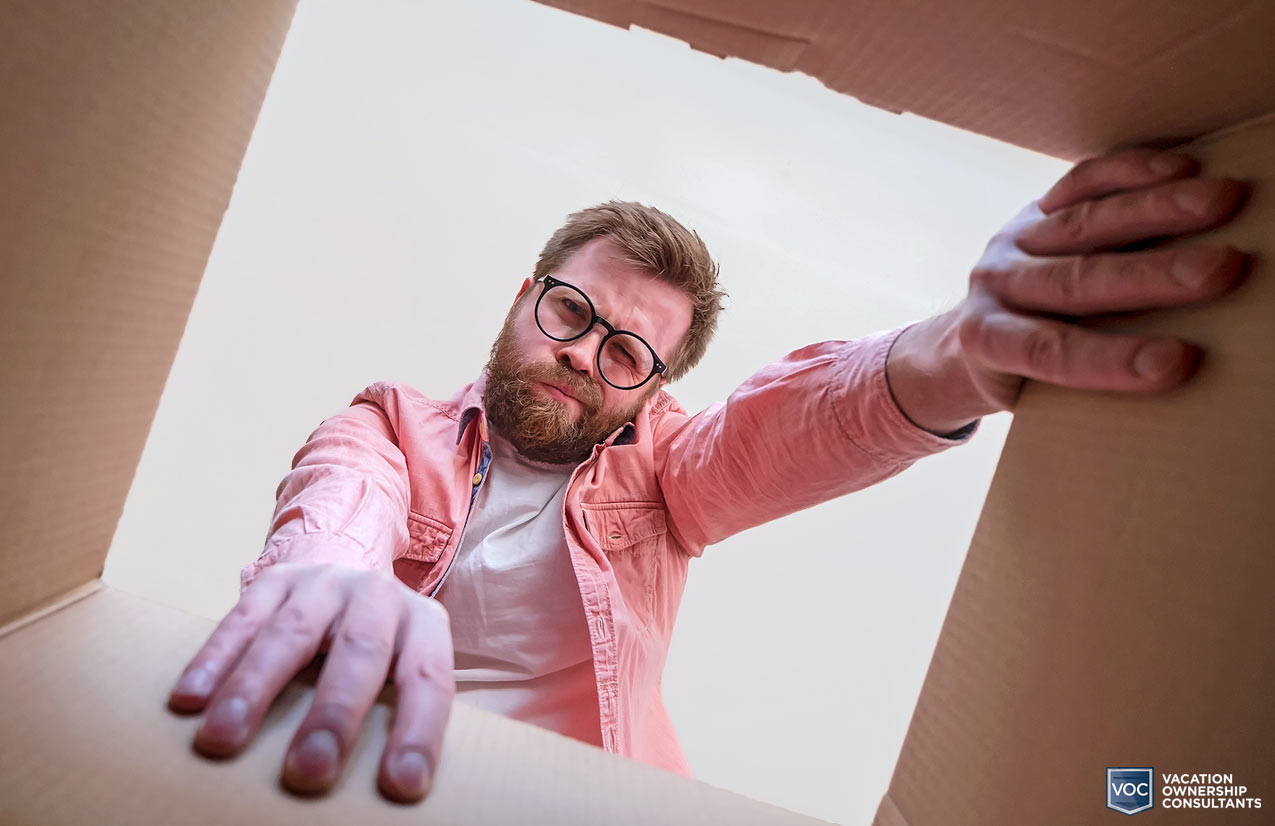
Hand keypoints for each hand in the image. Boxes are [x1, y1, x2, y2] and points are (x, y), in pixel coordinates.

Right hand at [168, 562, 453, 801]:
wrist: (346, 587)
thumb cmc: (380, 656)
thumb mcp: (400, 677)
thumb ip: (394, 718)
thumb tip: (380, 793)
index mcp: (423, 625)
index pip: (427, 678)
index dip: (418, 730)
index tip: (401, 784)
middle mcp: (378, 595)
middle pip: (361, 651)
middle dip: (334, 714)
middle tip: (308, 770)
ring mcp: (325, 583)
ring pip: (292, 633)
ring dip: (254, 689)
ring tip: (223, 740)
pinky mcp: (275, 580)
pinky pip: (241, 619)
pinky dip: (213, 660)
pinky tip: (190, 699)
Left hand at [887, 148, 1252, 433]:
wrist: (966, 342)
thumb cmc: (1022, 382)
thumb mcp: (1036, 398)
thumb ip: (1084, 383)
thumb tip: (1175, 383)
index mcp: (990, 343)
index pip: (1051, 353)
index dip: (1111, 358)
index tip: (1177, 363)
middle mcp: (995, 289)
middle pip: (1075, 279)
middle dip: (1152, 274)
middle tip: (1223, 268)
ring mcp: (1012, 244)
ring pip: (1084, 223)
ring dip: (1158, 210)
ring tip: (1222, 200)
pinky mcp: (1033, 210)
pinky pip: (1080, 184)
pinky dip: (1131, 172)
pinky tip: (1184, 168)